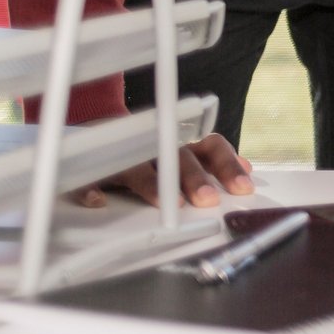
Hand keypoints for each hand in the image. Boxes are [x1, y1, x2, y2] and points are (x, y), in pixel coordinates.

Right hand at [73, 132, 252, 207]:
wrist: (95, 129)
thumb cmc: (148, 146)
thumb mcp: (182, 151)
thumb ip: (211, 160)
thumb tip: (246, 168)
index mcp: (179, 139)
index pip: (209, 145)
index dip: (227, 164)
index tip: (242, 187)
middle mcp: (153, 142)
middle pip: (175, 156)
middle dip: (194, 177)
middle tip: (207, 199)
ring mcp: (120, 153)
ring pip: (136, 166)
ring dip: (152, 184)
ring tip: (170, 203)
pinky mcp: (89, 166)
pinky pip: (87, 177)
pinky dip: (91, 188)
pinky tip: (98, 200)